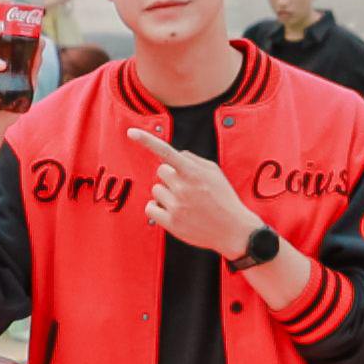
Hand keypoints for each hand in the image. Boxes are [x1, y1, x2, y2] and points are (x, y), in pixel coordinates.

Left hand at [140, 132, 262, 258]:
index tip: (131, 133)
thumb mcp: (214, 173)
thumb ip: (193, 160)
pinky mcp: (171, 223)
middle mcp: (183, 187)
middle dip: (171, 177)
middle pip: (161, 171)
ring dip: (166, 194)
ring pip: (156, 190)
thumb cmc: (223, 198)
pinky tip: (173, 212)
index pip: (166, 152)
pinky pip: (150, 208)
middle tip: (187, 188)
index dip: (147, 141)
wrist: (233, 230)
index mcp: (194, 172)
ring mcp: (176, 206)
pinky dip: (157, 209)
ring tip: (186, 203)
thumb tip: (173, 154)